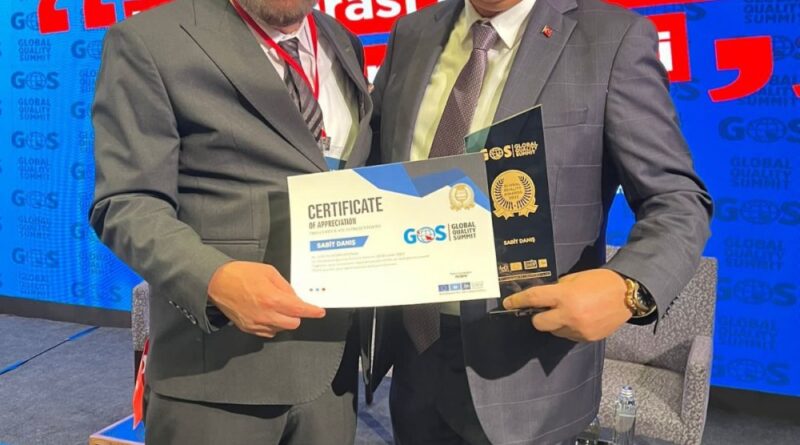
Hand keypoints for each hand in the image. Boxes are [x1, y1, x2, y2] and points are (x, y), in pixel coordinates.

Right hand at [207, 261, 324, 337]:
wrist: (216, 282)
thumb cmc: (241, 274)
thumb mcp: (268, 272)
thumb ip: (285, 286)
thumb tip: (295, 297)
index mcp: (272, 299)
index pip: (300, 310)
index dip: (312, 311)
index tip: (319, 312)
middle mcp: (266, 315)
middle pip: (293, 323)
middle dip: (296, 314)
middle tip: (291, 304)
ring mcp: (256, 324)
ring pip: (281, 329)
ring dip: (283, 319)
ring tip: (274, 306)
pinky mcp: (248, 328)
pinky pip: (268, 332)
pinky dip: (272, 324)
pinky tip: (266, 312)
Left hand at [502, 269, 630, 341]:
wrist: (628, 295)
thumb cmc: (600, 281)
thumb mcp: (575, 279)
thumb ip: (557, 289)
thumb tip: (543, 298)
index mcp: (565, 296)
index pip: (534, 299)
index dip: (518, 301)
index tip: (508, 303)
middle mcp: (569, 315)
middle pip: (538, 323)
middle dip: (538, 316)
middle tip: (545, 309)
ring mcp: (578, 329)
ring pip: (554, 331)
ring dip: (556, 323)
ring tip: (570, 312)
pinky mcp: (587, 338)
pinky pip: (569, 335)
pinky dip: (569, 328)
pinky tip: (580, 319)